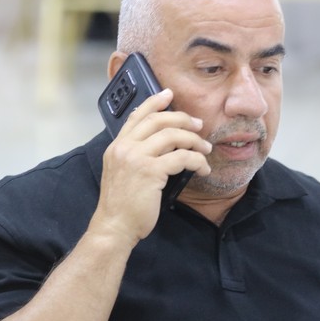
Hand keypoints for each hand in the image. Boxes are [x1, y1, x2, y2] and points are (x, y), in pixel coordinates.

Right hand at [91, 89, 210, 243]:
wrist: (114, 226)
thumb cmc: (121, 205)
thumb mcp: (122, 173)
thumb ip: (135, 155)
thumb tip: (163, 145)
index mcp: (117, 146)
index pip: (136, 116)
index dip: (154, 102)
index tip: (169, 94)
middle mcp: (124, 148)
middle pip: (158, 120)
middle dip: (182, 119)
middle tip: (198, 125)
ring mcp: (136, 158)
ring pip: (172, 136)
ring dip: (194, 140)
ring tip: (205, 148)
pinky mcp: (151, 172)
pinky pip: (181, 157)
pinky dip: (197, 160)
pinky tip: (202, 168)